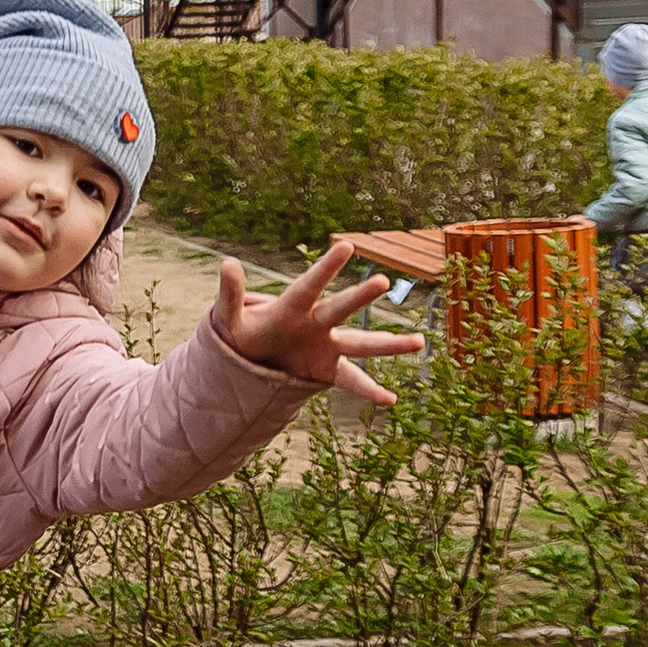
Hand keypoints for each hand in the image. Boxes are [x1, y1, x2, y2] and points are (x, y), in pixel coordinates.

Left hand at [215, 242, 423, 408]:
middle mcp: (317, 323)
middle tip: (382, 281)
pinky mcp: (328, 370)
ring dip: (388, 344)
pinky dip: (369, 390)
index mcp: (293, 306)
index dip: (326, 268)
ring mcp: (327, 346)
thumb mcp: (228, 316)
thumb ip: (230, 294)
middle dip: (359, 298)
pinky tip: (390, 400)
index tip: (346, 246)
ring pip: (361, 344)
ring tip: (419, 342)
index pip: (310, 285)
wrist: (250, 360)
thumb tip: (228, 263)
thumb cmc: (243, 331)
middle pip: (340, 309)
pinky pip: (352, 381)